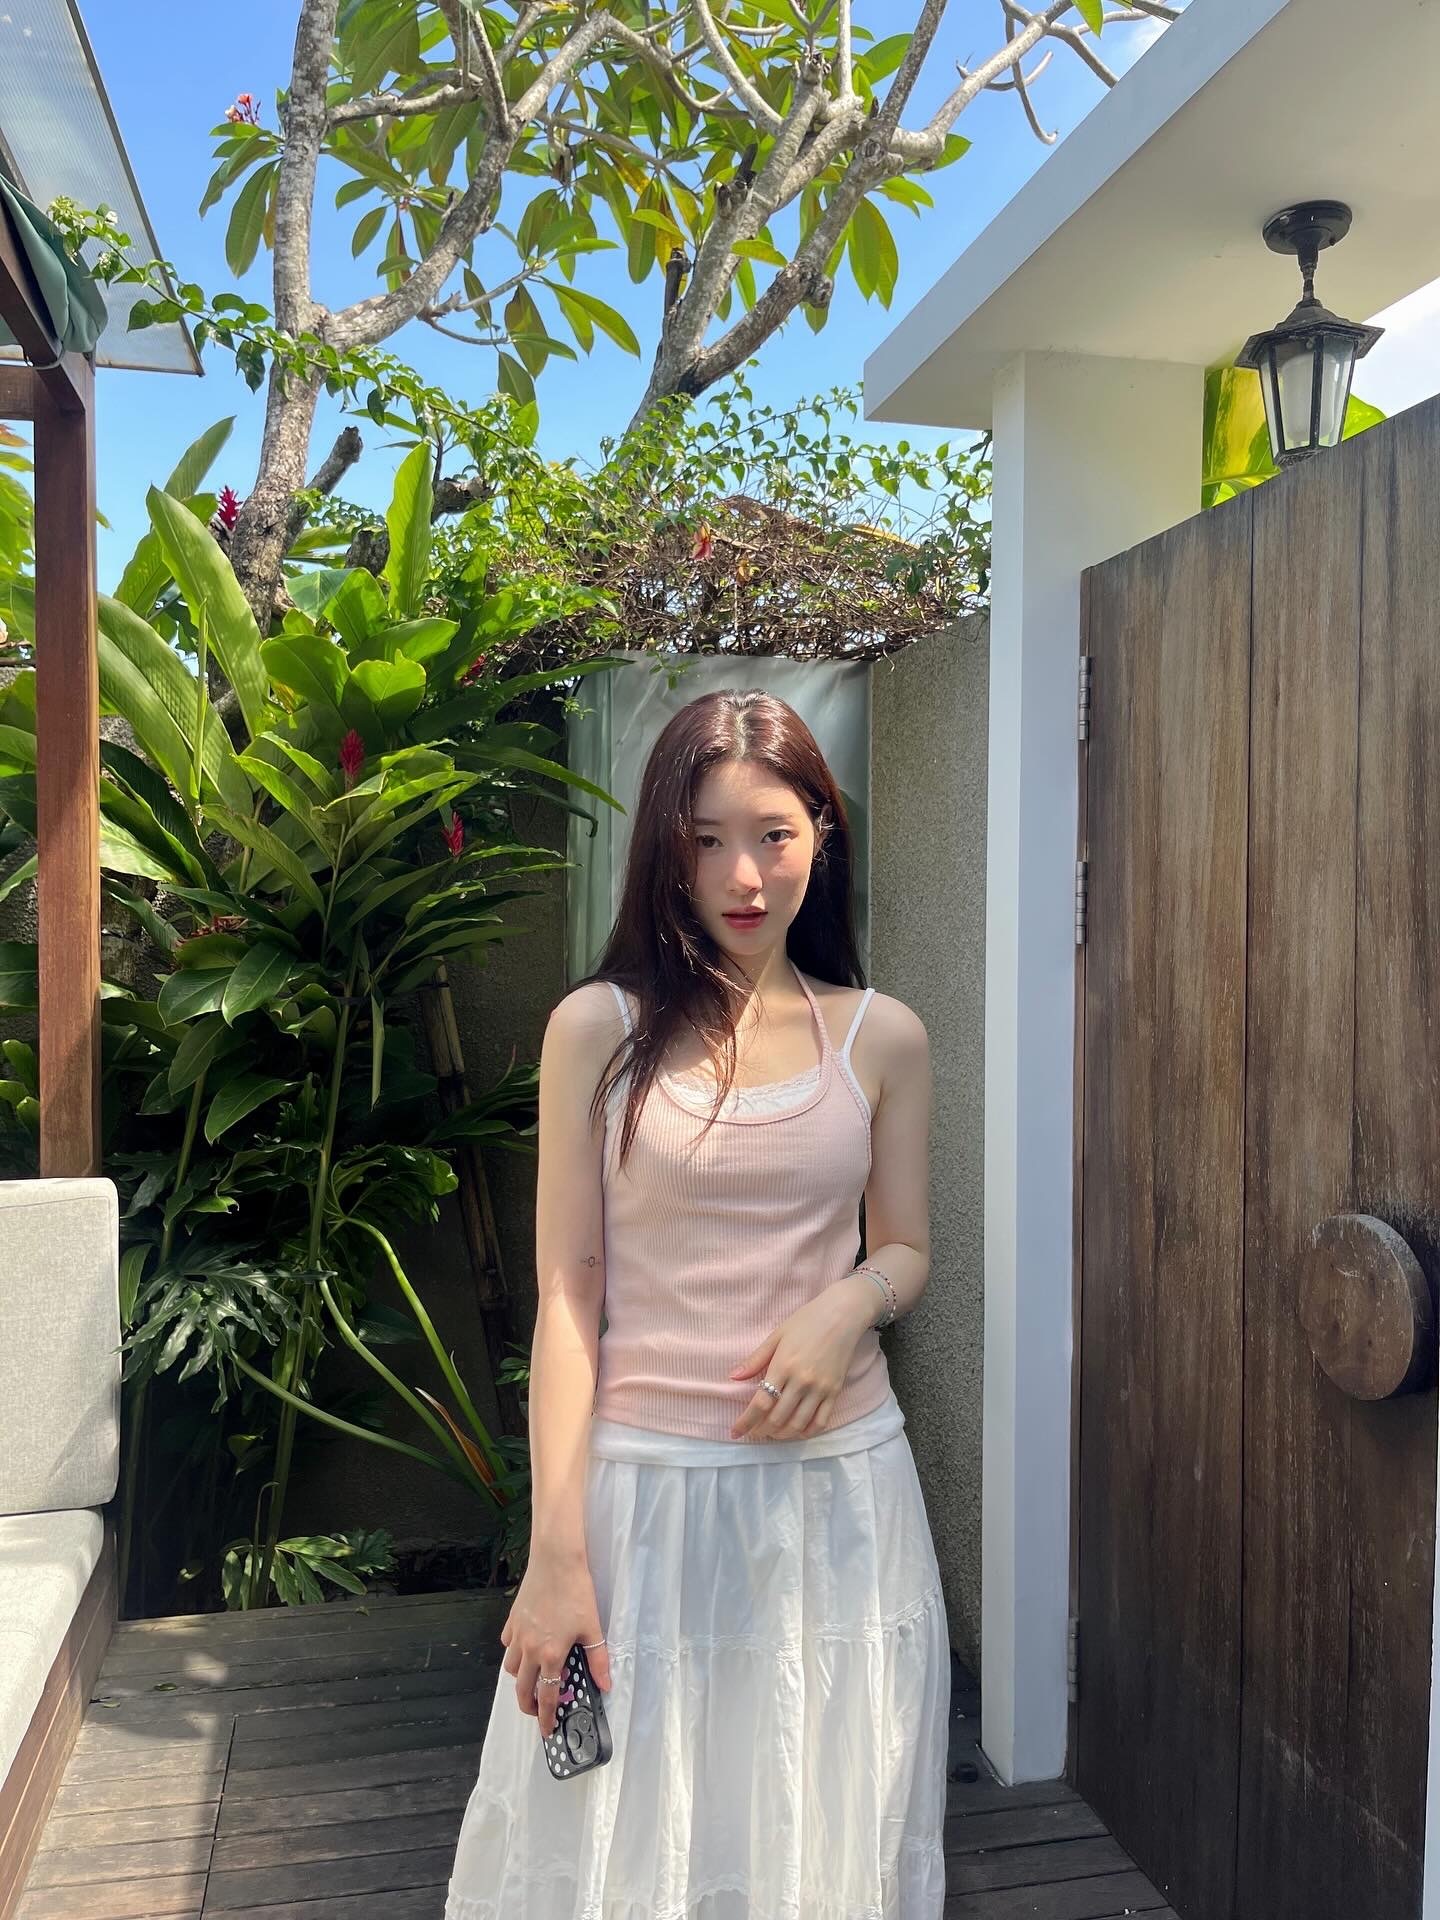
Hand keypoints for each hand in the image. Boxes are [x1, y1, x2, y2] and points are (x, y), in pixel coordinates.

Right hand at [499, 1545, 611, 1738]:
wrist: (556, 1560)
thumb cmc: (576, 1592)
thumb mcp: (593, 1628)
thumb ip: (598, 1660)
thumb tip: (605, 1685)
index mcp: (550, 1654)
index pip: (547, 1696)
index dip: (546, 1718)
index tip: (547, 1730)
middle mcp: (530, 1648)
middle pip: (522, 1689)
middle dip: (529, 1705)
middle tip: (538, 1709)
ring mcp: (518, 1634)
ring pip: (511, 1668)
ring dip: (521, 1678)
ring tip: (534, 1677)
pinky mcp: (512, 1619)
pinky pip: (507, 1644)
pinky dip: (514, 1651)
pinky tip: (526, 1646)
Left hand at [727, 1276, 875, 1439]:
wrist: (842, 1315)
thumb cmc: (806, 1321)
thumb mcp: (777, 1335)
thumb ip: (755, 1359)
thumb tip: (733, 1377)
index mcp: (783, 1366)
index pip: (761, 1403)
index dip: (746, 1422)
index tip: (735, 1432)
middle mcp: (801, 1381)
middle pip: (777, 1418)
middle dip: (761, 1430)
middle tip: (754, 1432)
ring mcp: (820, 1389)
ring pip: (798, 1424)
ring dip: (781, 1434)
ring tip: (772, 1433)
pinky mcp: (835, 1392)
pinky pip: (821, 1422)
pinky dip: (807, 1432)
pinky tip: (797, 1431)